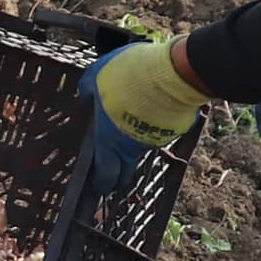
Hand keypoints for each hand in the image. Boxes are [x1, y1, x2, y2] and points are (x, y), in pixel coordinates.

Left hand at [80, 38, 208, 199]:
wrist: (169, 73)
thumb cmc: (124, 77)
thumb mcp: (94, 77)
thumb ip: (87, 91)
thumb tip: (87, 98)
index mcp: (109, 142)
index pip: (105, 176)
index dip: (102, 183)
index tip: (101, 186)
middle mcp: (132, 147)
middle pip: (126, 172)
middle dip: (120, 177)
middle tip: (117, 177)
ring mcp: (155, 139)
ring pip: (142, 147)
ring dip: (137, 141)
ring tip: (133, 125)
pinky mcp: (173, 129)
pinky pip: (159, 131)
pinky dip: (154, 125)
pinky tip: (152, 110)